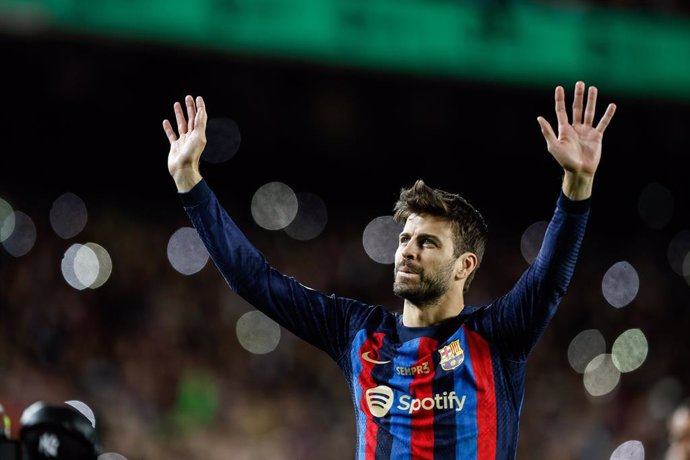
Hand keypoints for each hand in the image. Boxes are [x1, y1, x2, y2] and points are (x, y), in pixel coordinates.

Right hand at [162, 95, 207, 191]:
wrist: (183, 169)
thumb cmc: (191, 155)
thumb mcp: (198, 137)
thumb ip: (200, 124)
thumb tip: (202, 110)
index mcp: (199, 134)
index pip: (200, 117)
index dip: (200, 107)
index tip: (198, 97)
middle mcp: (191, 136)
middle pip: (191, 119)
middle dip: (190, 108)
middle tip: (188, 97)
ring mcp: (183, 141)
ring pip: (181, 124)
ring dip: (179, 114)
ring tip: (176, 104)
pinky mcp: (174, 146)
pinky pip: (171, 135)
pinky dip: (168, 128)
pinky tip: (166, 121)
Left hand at [537, 81, 615, 198]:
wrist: (580, 171)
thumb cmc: (565, 161)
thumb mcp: (554, 146)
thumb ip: (548, 132)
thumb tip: (539, 118)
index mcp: (564, 129)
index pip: (561, 111)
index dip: (560, 99)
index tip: (559, 87)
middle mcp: (575, 128)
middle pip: (576, 108)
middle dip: (578, 96)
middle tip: (580, 83)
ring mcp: (586, 131)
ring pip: (589, 112)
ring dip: (591, 100)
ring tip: (593, 88)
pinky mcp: (597, 136)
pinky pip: (603, 123)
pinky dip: (607, 114)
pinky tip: (611, 105)